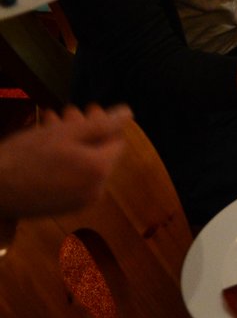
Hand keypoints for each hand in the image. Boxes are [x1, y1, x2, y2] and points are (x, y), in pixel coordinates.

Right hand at [0, 105, 130, 218]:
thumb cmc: (25, 156)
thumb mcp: (65, 132)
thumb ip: (101, 124)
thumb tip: (129, 114)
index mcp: (100, 170)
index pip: (117, 140)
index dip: (103, 122)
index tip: (86, 108)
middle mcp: (96, 191)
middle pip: (100, 153)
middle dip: (85, 130)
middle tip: (65, 112)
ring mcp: (80, 203)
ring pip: (85, 165)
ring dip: (73, 143)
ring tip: (51, 124)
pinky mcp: (63, 208)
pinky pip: (73, 180)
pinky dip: (65, 162)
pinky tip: (46, 148)